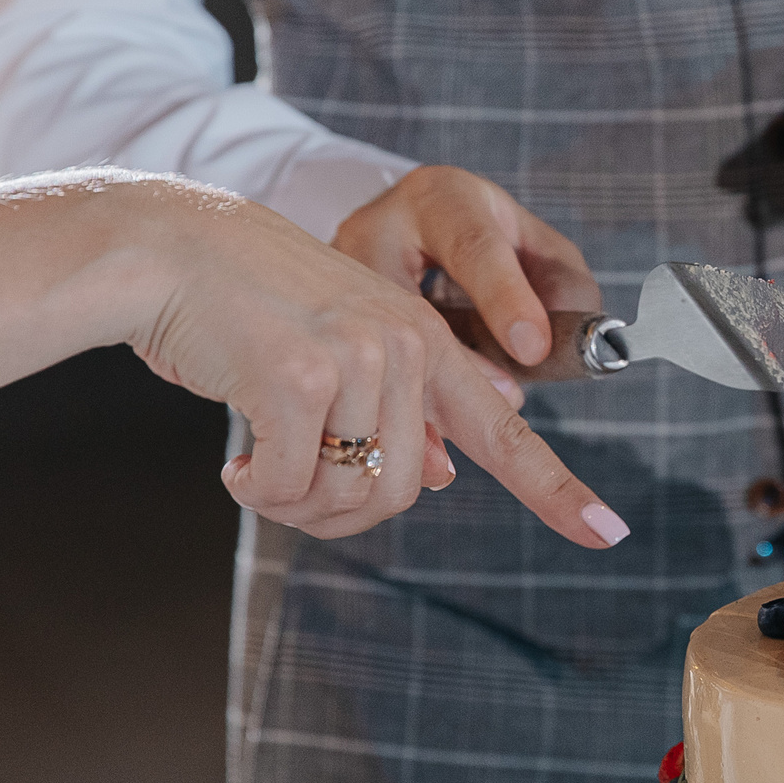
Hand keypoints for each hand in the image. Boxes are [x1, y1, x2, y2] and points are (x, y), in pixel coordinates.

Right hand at [127, 181, 625, 545]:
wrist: (174, 249)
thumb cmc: (251, 312)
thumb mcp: (343, 349)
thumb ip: (396, 408)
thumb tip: (439, 479)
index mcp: (428, 344)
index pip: (506, 432)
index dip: (557, 490)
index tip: (610, 533)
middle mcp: (409, 346)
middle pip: (404, 491)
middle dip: (340, 514)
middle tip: (285, 491)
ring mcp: (360, 357)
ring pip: (349, 494)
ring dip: (293, 505)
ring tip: (259, 467)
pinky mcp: (301, 376)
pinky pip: (291, 485)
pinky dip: (257, 491)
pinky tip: (236, 461)